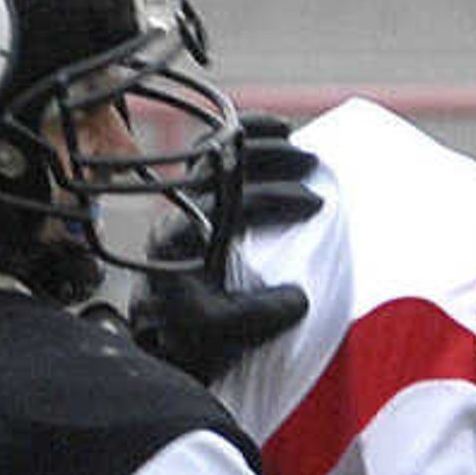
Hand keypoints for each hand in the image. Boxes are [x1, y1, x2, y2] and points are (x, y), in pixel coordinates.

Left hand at [131, 114, 322, 383]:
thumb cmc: (190, 337)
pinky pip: (212, 157)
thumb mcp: (222, 334)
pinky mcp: (192, 205)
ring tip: (292, 135)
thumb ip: (258, 316)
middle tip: (312, 162)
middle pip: (225, 166)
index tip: (315, 204)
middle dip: (272, 159)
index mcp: (185, 241)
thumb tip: (300, 297)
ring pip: (215, 152)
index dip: (279, 199)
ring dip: (255, 141)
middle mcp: (179, 214)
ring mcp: (184, 205)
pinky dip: (240, 140)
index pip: (235, 205)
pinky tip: (272, 133)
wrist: (160, 341)